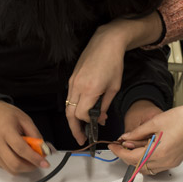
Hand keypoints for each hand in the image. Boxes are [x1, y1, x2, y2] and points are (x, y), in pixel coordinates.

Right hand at [0, 100, 49, 174]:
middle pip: (15, 164)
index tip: (44, 163)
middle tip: (38, 162)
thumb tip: (43, 150)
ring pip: (11, 169)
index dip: (35, 158)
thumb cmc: (5, 115)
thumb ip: (35, 135)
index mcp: (5, 131)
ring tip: (29, 157)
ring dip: (24, 167)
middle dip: (30, 166)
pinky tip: (18, 156)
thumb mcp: (25, 119)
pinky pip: (5, 167)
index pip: (21, 149)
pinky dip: (15, 165)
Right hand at [66, 23, 129, 143]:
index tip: (96, 126)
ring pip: (67, 106)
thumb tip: (101, 118)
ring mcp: (72, 81)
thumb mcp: (114, 87)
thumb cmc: (113, 63)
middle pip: (70, 114)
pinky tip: (80, 112)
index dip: (88, 123)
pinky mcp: (72, 78)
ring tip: (79, 129)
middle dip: (74, 128)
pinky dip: (73, 107)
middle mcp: (77, 86)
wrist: (106, 42)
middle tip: (80, 139)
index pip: (82, 115)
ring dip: (72, 119)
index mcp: (90, 90)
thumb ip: (105, 105)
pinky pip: (69, 97)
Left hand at [109, 104, 182, 174]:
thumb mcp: (154, 123)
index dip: (119, 153)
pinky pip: (155, 165)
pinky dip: (147, 159)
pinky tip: (145, 148)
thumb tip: (124, 139)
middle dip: (126, 156)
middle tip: (120, 145)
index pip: (132, 158)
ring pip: (146, 168)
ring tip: (132, 145)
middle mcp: (164, 161)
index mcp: (158, 152)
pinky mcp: (174, 161)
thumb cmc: (181, 119)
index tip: (113, 146)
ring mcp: (170, 163)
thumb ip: (137, 133)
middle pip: (137, 165)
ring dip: (136, 159)